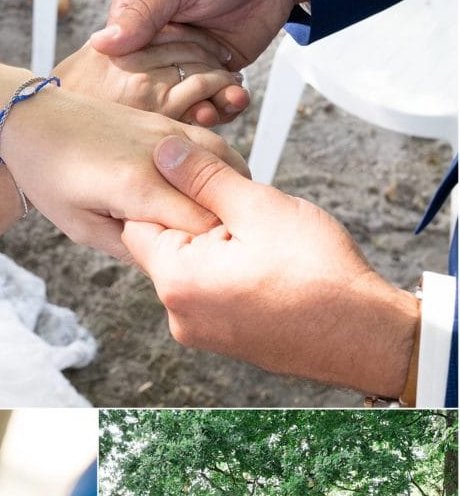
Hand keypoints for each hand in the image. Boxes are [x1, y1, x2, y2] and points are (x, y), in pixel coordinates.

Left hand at [1, 90, 249, 260]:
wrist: (32, 118)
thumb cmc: (48, 174)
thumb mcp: (82, 228)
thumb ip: (130, 248)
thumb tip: (168, 266)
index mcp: (138, 186)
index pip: (200, 227)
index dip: (207, 252)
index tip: (202, 267)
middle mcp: (161, 156)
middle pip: (220, 200)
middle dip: (222, 230)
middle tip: (213, 253)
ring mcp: (169, 133)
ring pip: (229, 168)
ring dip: (228, 200)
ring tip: (219, 226)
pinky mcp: (169, 123)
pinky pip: (215, 149)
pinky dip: (223, 174)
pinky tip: (213, 197)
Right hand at [57, 23, 249, 126]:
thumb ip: (143, 13)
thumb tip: (102, 44)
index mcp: (137, 20)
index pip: (123, 62)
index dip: (133, 86)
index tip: (148, 99)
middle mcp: (158, 47)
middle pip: (153, 91)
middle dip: (175, 106)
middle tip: (194, 109)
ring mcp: (186, 63)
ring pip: (184, 101)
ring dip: (204, 110)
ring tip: (217, 108)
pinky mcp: (213, 74)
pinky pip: (211, 101)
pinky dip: (224, 106)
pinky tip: (235, 98)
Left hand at [122, 137, 418, 394]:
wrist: (360, 336)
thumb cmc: (318, 276)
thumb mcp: (258, 207)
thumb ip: (203, 178)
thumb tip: (165, 154)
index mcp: (177, 281)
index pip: (134, 225)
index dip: (161, 194)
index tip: (196, 181)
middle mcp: (178, 315)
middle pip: (161, 249)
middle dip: (193, 221)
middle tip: (242, 212)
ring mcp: (200, 333)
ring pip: (189, 270)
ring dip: (214, 247)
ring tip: (260, 241)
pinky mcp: (223, 340)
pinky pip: (209, 294)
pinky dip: (227, 273)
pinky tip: (265, 266)